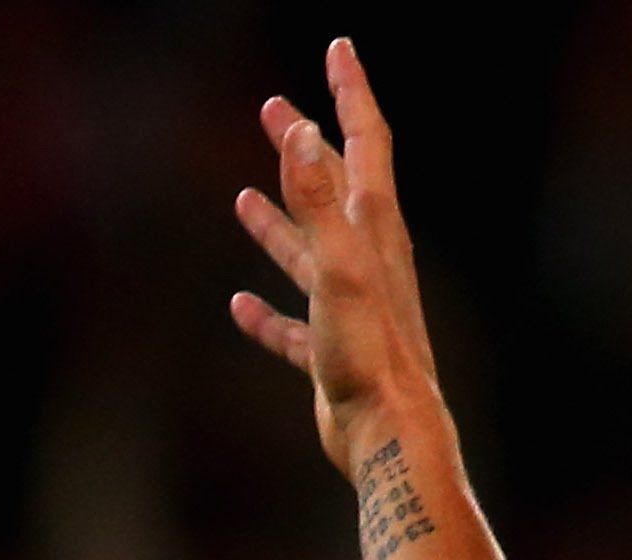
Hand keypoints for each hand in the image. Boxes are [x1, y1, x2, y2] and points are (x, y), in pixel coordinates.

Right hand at [230, 38, 442, 477]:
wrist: (391, 437)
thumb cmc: (372, 357)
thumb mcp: (338, 269)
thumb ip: (318, 201)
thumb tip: (303, 131)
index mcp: (374, 233)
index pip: (365, 144)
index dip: (350, 93)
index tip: (340, 49)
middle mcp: (367, 263)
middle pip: (335, 189)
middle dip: (306, 146)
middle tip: (274, 109)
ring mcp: (350, 310)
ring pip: (308, 253)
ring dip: (280, 222)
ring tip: (243, 197)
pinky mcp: (333, 355)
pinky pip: (293, 325)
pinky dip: (267, 314)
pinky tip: (239, 308)